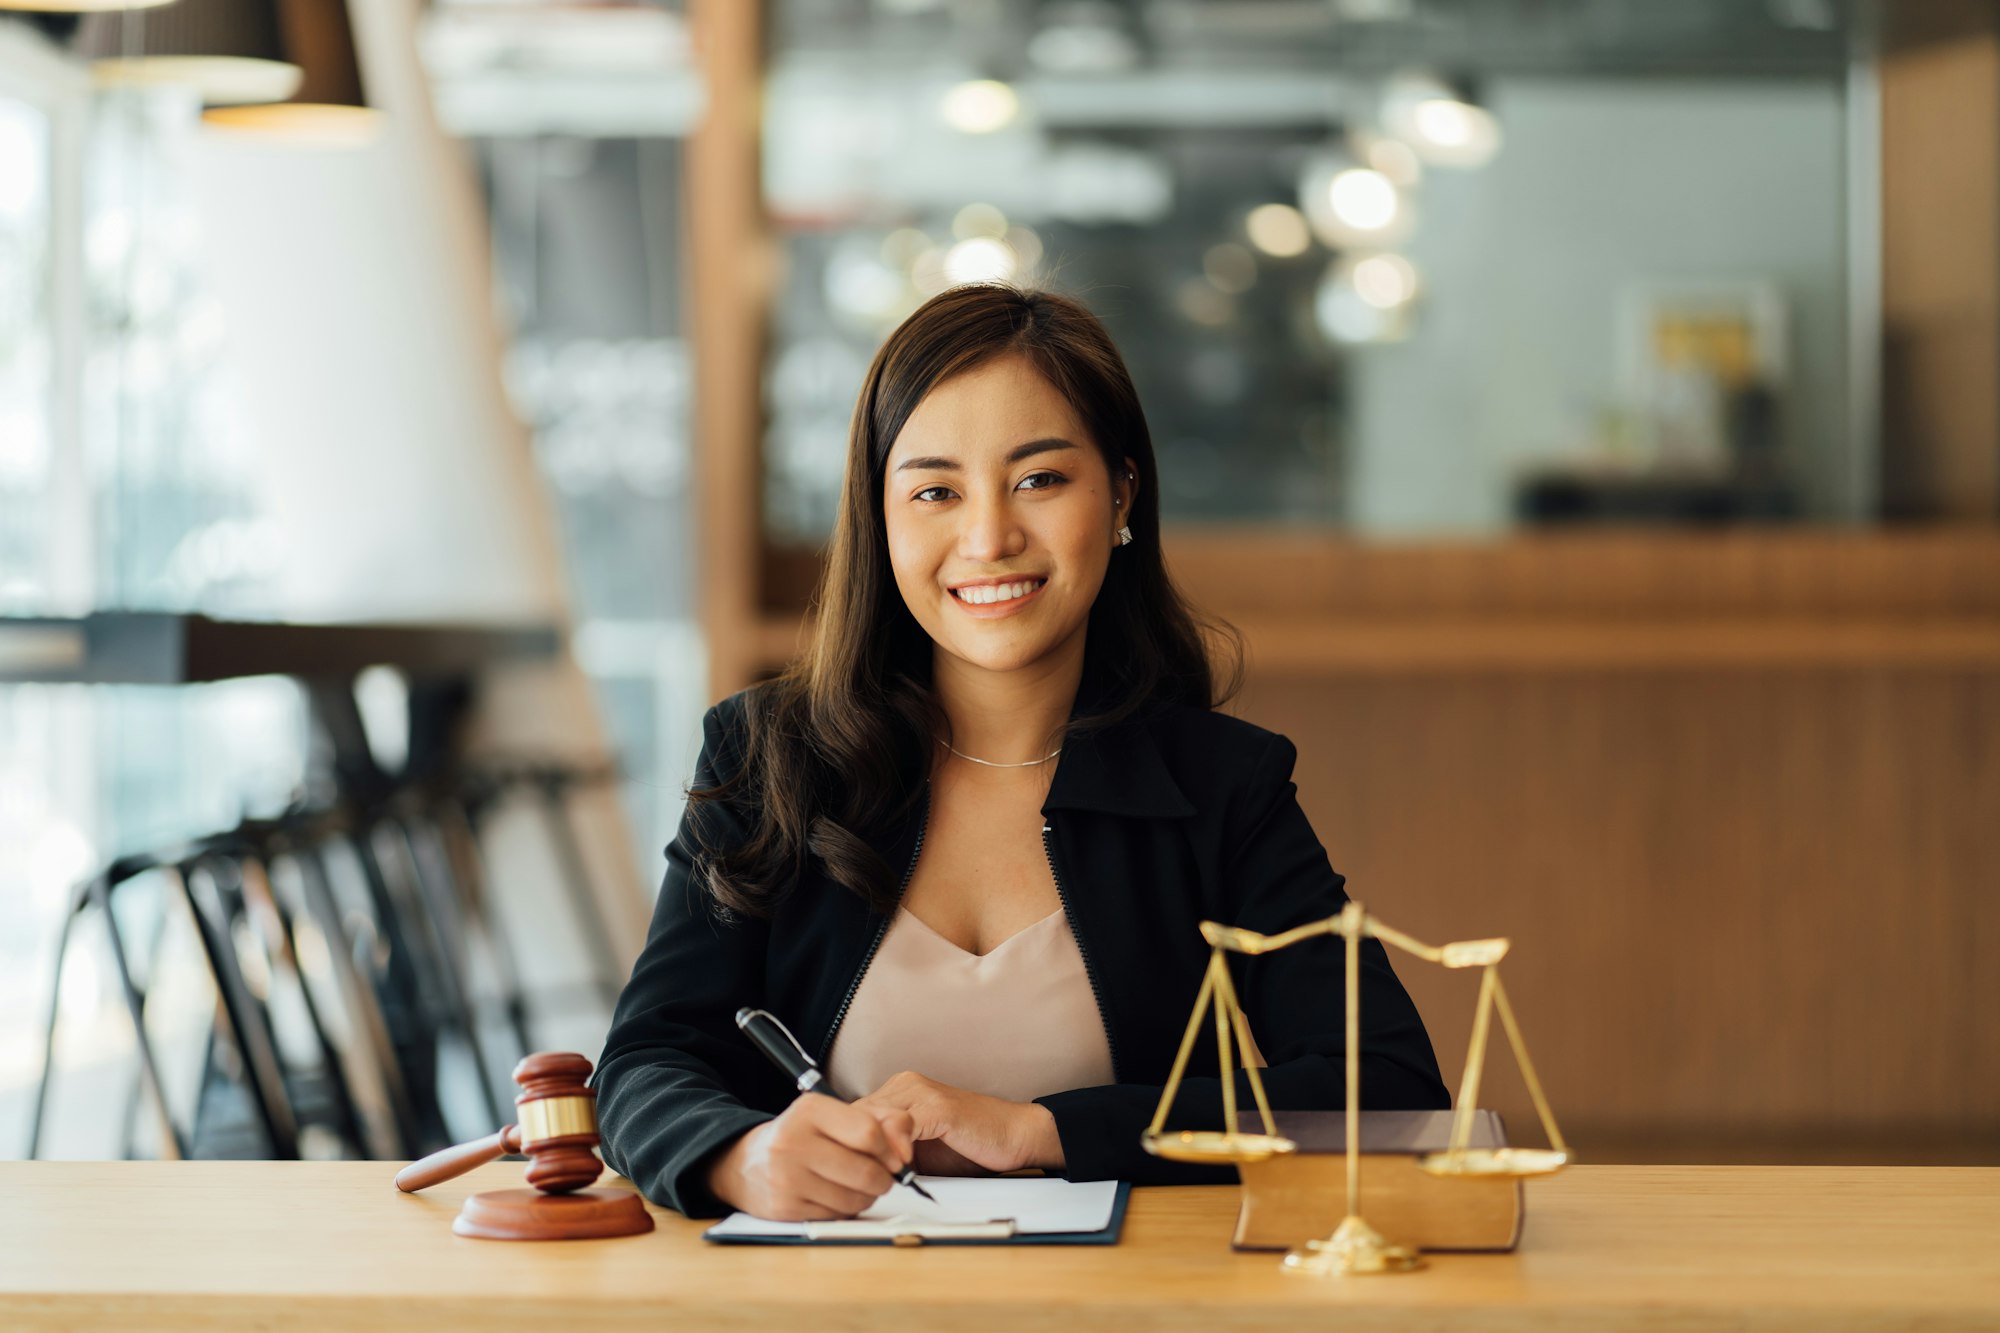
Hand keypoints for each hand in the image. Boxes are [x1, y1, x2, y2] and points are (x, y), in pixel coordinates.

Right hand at [705, 1095, 915, 1220]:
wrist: (745, 1164)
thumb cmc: (800, 1137)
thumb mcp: (833, 1115)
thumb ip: (880, 1120)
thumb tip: (906, 1150)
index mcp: (809, 1110)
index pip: (869, 1133)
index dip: (892, 1150)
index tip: (896, 1157)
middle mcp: (793, 1141)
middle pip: (866, 1172)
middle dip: (884, 1179)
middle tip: (883, 1177)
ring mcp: (786, 1177)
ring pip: (855, 1199)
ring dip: (867, 1197)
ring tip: (858, 1186)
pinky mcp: (784, 1208)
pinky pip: (836, 1217)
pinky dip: (845, 1210)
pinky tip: (836, 1196)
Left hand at [856, 1071, 1062, 1174]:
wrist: (1015, 1137)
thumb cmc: (971, 1147)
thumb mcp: (918, 1153)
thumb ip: (888, 1153)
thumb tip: (854, 1172)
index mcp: (897, 1093)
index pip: (851, 1117)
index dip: (847, 1147)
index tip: (852, 1175)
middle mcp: (905, 1085)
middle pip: (857, 1117)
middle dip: (856, 1150)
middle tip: (864, 1179)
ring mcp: (922, 1092)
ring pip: (874, 1119)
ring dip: (873, 1152)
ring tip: (883, 1175)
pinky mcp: (939, 1106)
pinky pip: (902, 1123)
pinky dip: (896, 1146)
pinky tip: (904, 1164)